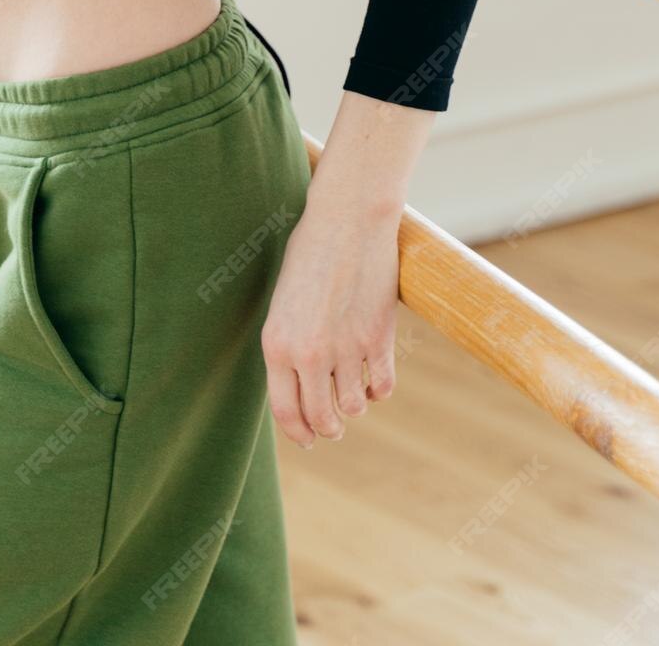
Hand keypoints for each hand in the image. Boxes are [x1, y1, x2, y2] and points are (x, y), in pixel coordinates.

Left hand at [261, 197, 400, 448]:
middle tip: (333, 428)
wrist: (347, 219)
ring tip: (354, 398)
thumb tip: (302, 382)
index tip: (308, 439)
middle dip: (328, 429)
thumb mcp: (284, 300)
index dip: (298, 433)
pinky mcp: (378, 338)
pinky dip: (379, 390)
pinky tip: (374, 381)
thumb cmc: (311, 251)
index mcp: (277, 344)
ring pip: (353, 406)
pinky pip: (381, 386)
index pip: (285, 411)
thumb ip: (289, 342)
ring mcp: (346, 348)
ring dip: (354, 408)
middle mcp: (309, 353)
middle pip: (321, 417)